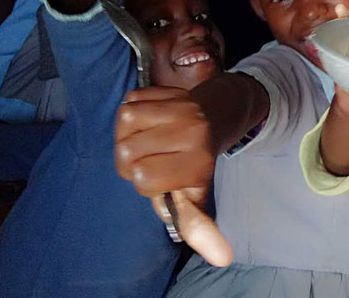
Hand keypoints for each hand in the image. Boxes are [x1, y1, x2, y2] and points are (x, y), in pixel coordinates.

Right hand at [116, 86, 232, 266]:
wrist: (216, 114)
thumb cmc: (194, 161)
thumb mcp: (195, 195)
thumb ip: (199, 227)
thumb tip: (224, 259)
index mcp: (198, 162)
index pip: (143, 177)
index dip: (144, 181)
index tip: (160, 175)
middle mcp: (192, 132)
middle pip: (127, 153)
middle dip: (132, 159)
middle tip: (153, 155)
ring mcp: (180, 106)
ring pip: (125, 124)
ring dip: (128, 134)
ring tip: (149, 137)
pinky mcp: (168, 88)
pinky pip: (129, 103)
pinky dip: (132, 112)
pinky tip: (150, 120)